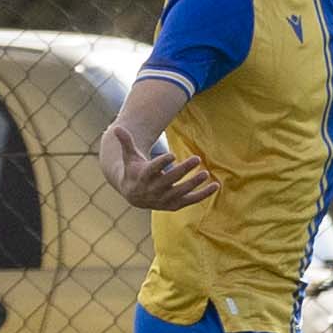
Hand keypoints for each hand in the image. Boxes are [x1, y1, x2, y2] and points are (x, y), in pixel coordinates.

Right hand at [100, 120, 218, 212]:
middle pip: (169, 180)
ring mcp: (164, 199)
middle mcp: (153, 190)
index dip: (162, 163)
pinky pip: (190, 200)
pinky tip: (215, 186)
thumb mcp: (129, 156)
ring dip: (194, 183)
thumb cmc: (133, 171)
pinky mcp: (174, 205)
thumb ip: (126, 142)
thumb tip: (116, 128)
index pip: (153, 170)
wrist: (133, 195)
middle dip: (183, 170)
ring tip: (206, 173)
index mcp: (142, 177)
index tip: (172, 154)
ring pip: (181, 192)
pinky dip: (203, 194)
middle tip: (196, 158)